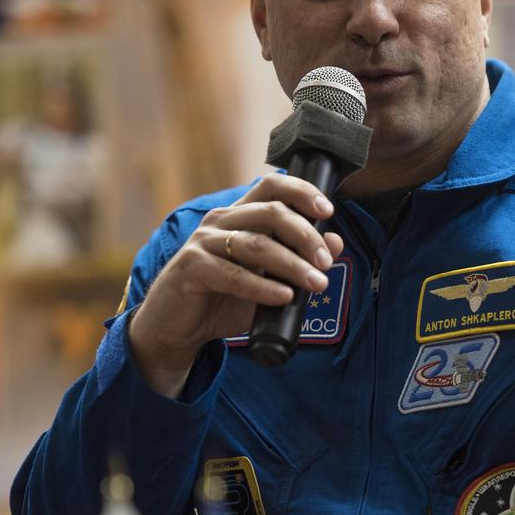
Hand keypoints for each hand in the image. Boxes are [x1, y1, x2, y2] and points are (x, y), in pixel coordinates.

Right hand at [128, 171, 343, 395]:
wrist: (179, 328)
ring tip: (316, 283)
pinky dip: (262, 287)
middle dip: (305, 236)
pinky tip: (284, 296)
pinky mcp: (191, 268)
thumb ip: (298, 263)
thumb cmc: (224, 300)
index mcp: (239, 216)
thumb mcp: (268, 282)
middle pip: (271, 213)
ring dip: (291, 264)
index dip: (301, 191)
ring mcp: (203, 243)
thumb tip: (335, 243)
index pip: (271, 186)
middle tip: (326, 262)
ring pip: (255, 244)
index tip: (327, 210)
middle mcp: (221, 221)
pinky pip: (232, 274)